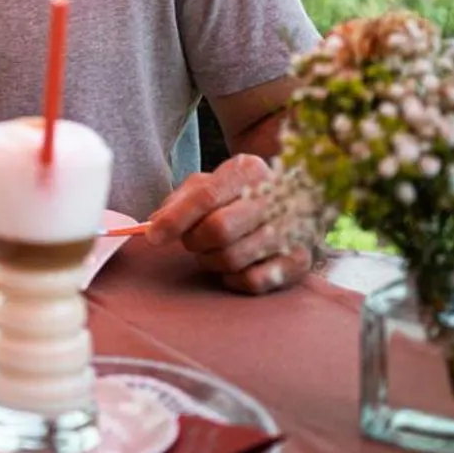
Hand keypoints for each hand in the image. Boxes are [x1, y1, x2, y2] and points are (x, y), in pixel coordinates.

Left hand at [144, 153, 312, 294]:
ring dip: (211, 261)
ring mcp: (292, 229)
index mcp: (248, 171)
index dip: (175, 220)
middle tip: (192, 242)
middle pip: (220, 229)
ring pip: (234, 258)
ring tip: (212, 252)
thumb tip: (155, 223)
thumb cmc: (237, 196)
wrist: (293, 202)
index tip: (154, 237)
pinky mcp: (300, 260)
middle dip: (195, 242)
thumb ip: (179, 201)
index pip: (206, 196)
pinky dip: (233, 279)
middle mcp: (275, 197)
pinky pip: (253, 281)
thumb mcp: (207, 185)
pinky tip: (232, 268)